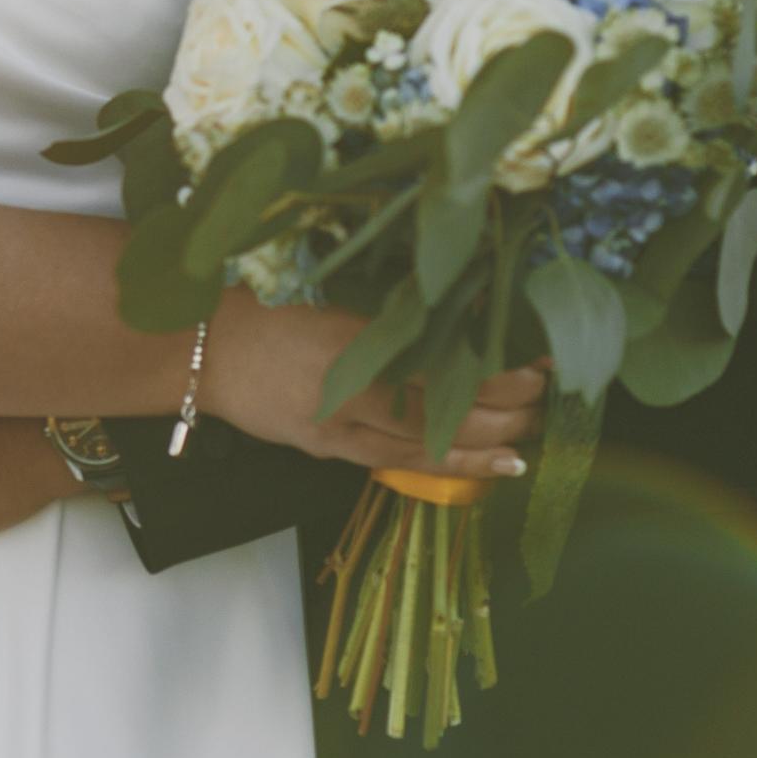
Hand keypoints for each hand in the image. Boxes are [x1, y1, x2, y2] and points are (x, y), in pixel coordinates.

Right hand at [198, 293, 546, 506]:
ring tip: (534, 430)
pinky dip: (456, 464)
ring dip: (492, 436)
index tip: (541, 355)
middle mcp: (355, 384)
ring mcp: (344, 423)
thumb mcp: (338, 292)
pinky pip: (405, 462)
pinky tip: (497, 465)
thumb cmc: (271, 307)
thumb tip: (474, 308)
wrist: (207, 350)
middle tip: (549, 393)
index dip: (501, 364)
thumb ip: (398, 305)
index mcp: (359, 333)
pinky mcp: (333, 448)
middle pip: (450, 401)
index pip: (449, 357)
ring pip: (434, 438)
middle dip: (509, 402)